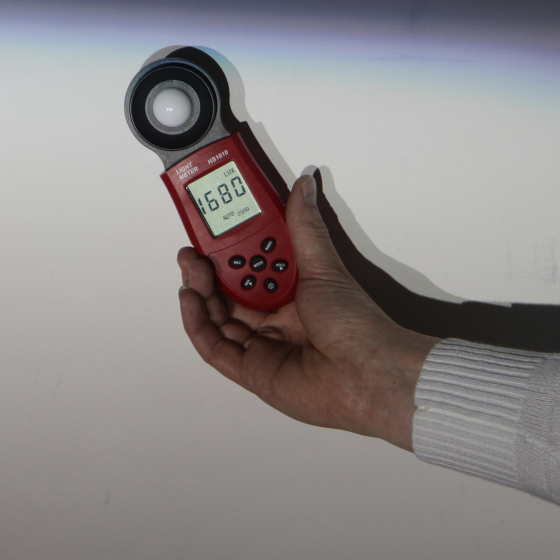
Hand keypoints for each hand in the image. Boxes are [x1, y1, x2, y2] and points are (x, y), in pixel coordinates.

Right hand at [178, 169, 439, 451]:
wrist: (367, 373)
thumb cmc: (356, 326)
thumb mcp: (323, 267)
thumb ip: (304, 226)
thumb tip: (304, 186)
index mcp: (291, 293)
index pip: (250, 266)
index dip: (228, 249)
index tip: (212, 229)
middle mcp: (274, 318)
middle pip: (226, 292)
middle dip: (206, 270)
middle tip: (193, 250)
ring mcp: (261, 345)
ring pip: (215, 317)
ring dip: (199, 291)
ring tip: (192, 268)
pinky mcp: (250, 370)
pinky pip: (213, 346)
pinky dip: (197, 322)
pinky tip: (192, 298)